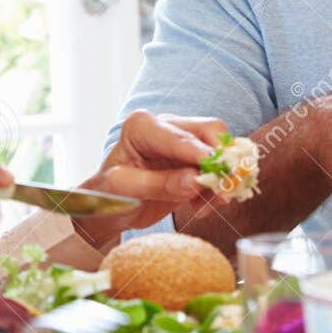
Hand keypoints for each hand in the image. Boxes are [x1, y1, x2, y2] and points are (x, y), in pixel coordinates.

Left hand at [75, 111, 231, 248]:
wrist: (112, 207)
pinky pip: (219, 166)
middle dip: (219, 161)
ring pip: (219, 147)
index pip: (179, 137)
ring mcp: (182, 139)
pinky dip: (217, 187)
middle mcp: (165, 125)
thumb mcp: (125, 190)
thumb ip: (159, 184)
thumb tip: (196, 181)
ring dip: (220, 177)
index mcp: (141, 126)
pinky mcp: (194, 157)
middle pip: (208, 131)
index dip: (202, 154)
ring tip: (204, 205)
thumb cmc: (110, 194)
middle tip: (221, 190)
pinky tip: (200, 206)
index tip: (219, 170)